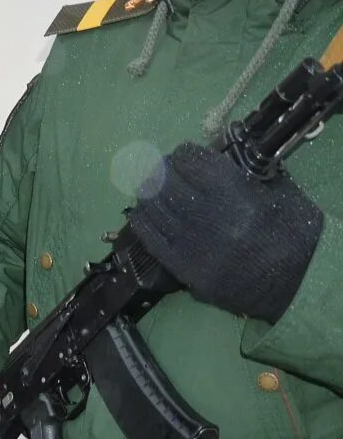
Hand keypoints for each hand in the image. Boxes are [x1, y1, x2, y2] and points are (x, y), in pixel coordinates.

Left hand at [130, 142, 322, 321]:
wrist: (297, 284)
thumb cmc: (291, 234)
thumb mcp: (279, 193)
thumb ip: (244, 172)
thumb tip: (212, 155)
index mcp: (238, 198)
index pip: (194, 164)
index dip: (184, 154)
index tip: (184, 153)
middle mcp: (211, 221)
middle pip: (167, 184)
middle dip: (162, 170)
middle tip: (163, 167)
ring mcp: (193, 247)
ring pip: (154, 209)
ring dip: (148, 192)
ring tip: (151, 185)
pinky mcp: (183, 270)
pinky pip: (150, 239)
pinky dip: (142, 219)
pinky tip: (142, 210)